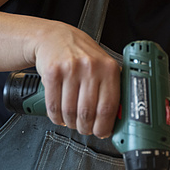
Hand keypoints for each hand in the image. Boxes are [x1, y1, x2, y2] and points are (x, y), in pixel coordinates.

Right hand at [31, 20, 120, 136]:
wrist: (55, 37)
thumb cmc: (82, 54)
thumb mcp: (103, 66)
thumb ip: (111, 89)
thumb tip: (116, 119)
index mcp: (109, 68)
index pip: (109, 106)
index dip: (104, 126)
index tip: (102, 132)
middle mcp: (90, 67)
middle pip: (88, 112)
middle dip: (86, 128)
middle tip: (85, 129)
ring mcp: (70, 69)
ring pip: (70, 112)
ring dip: (70, 123)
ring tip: (72, 122)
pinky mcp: (52, 72)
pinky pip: (53, 105)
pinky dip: (56, 117)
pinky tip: (60, 116)